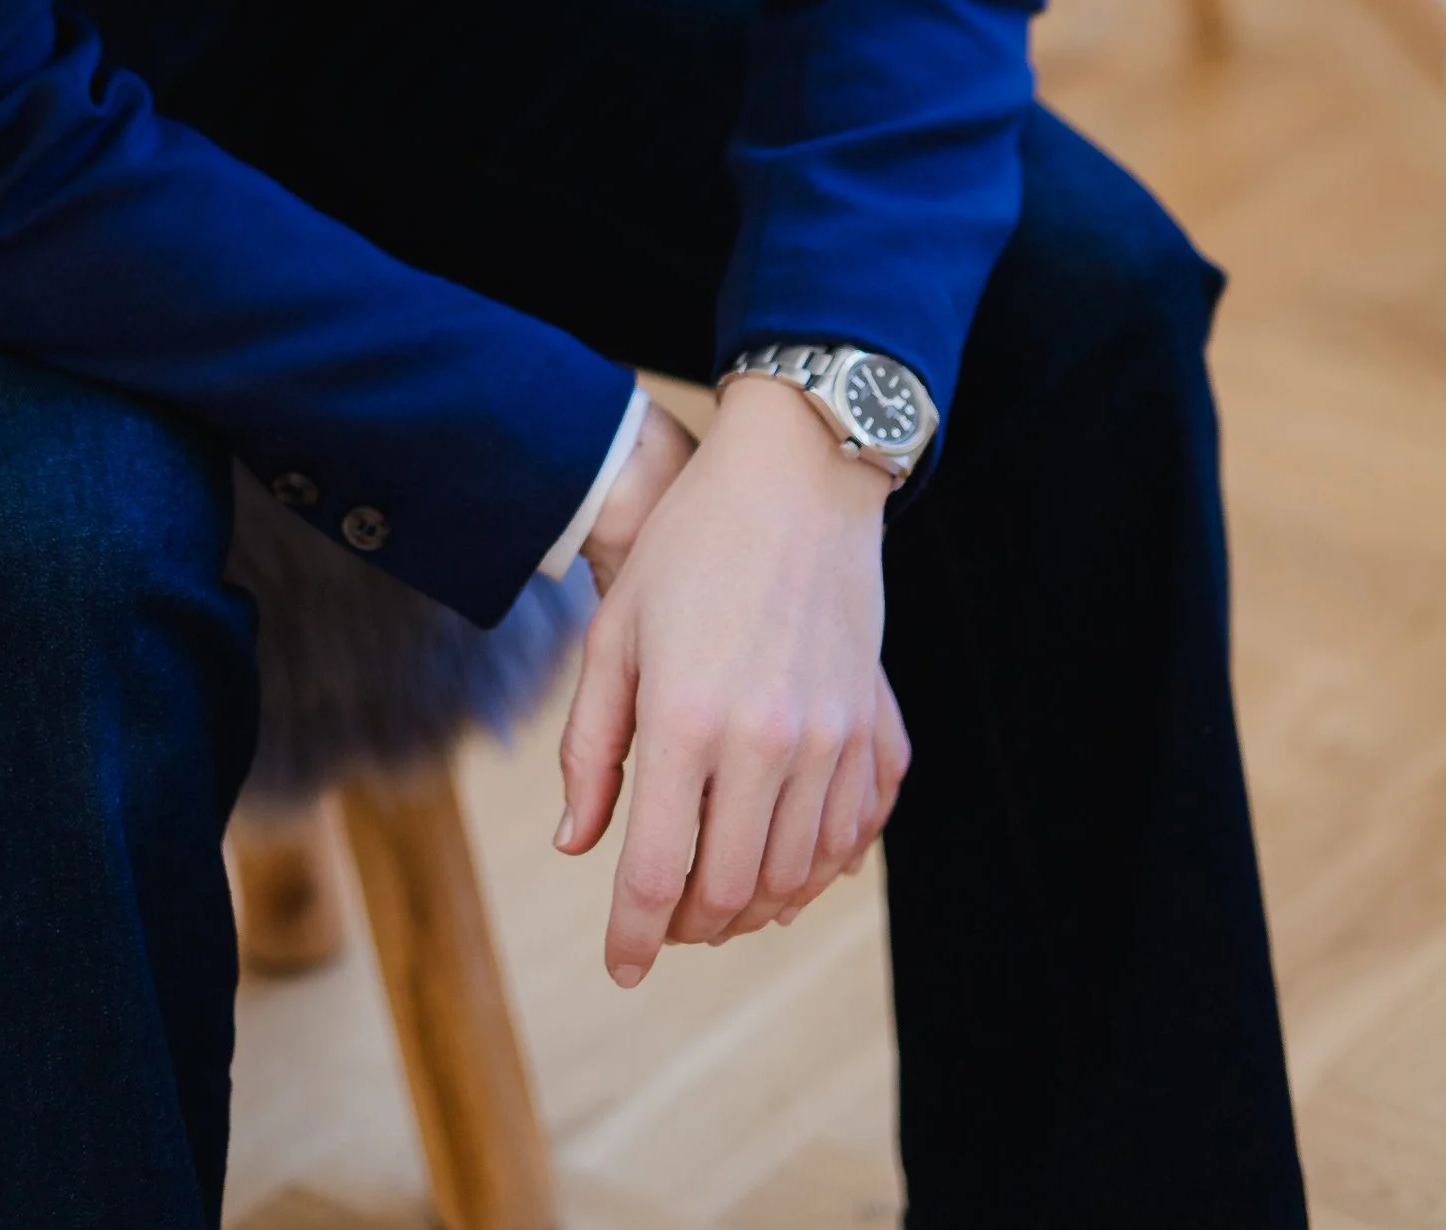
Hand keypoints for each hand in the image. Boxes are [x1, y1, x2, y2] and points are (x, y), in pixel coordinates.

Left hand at [556, 372, 908, 981]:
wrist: (797, 478)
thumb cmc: (689, 547)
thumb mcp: (615, 636)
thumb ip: (591, 748)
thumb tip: (576, 845)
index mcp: (685, 721)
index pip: (655, 872)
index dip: (633, 936)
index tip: (622, 967)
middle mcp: (764, 743)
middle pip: (728, 893)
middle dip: (689, 927)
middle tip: (663, 922)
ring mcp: (827, 741)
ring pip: (793, 879)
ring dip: (751, 908)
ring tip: (715, 894)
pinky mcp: (870, 732)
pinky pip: (849, 840)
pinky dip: (813, 872)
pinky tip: (782, 860)